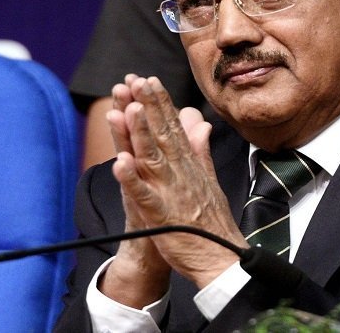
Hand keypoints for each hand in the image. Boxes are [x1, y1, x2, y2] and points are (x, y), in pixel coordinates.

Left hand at [108, 75, 247, 288]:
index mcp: (188, 164)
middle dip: (149, 106)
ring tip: (127, 109)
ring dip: (140, 133)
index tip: (149, 79)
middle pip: (162, 134)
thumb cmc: (210, 222)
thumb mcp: (206, 179)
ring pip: (152, 157)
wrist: (220, 259)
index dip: (160, 103)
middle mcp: (180, 173)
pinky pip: (143, 195)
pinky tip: (119, 163)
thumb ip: (200, 150)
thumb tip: (200, 123)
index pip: (173, 128)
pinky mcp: (161, 215)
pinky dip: (131, 180)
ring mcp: (171, 192)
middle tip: (137, 80)